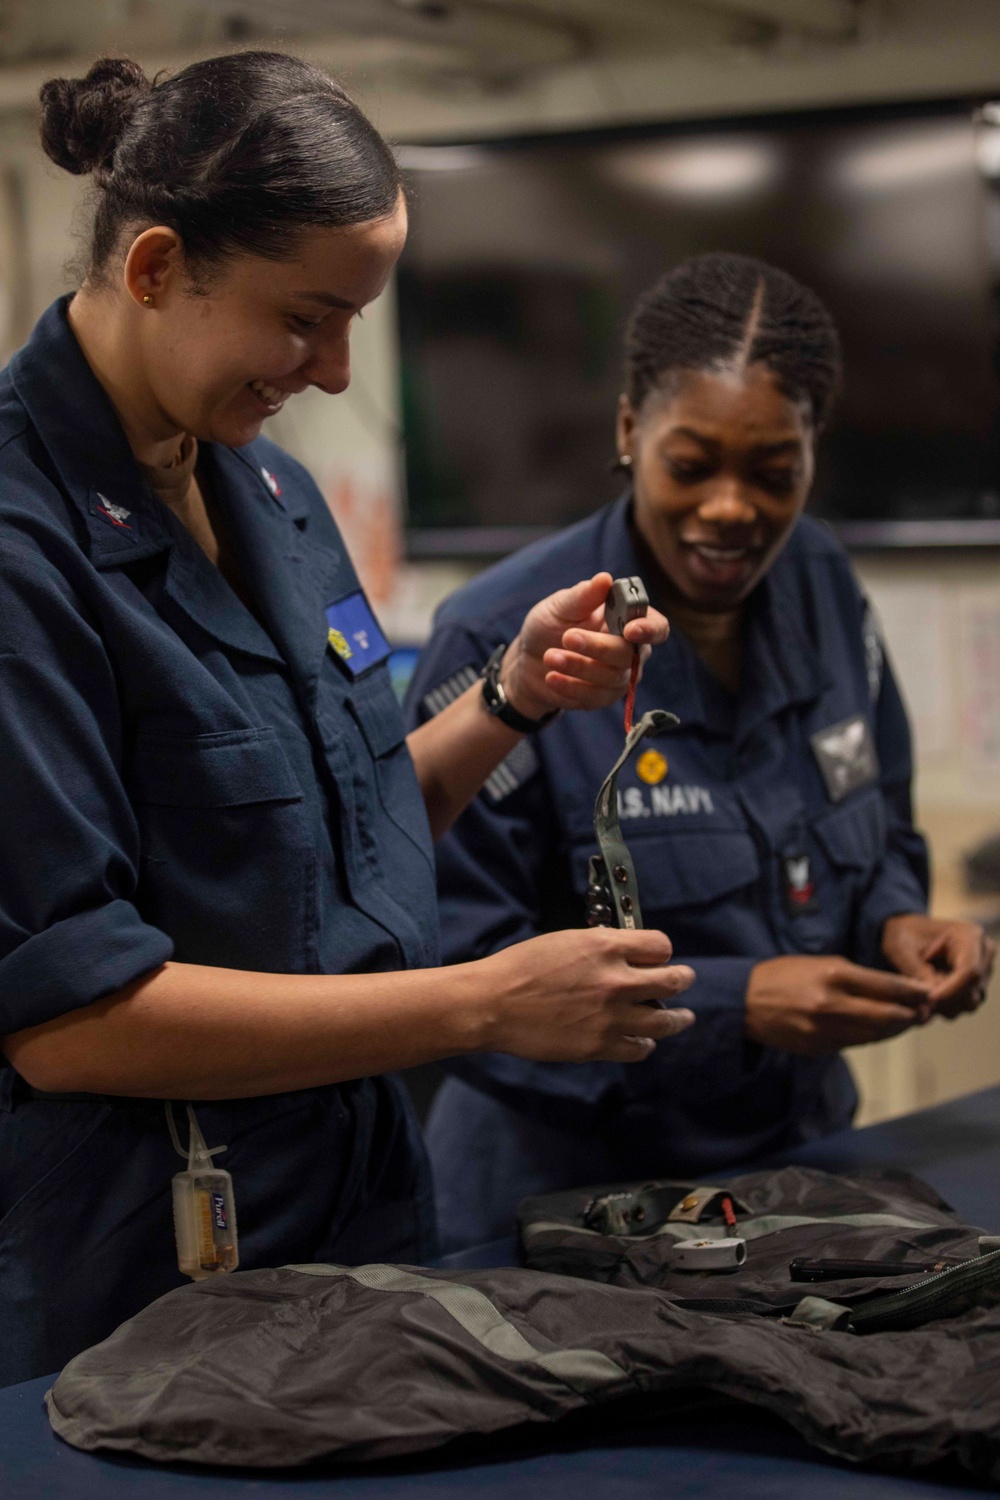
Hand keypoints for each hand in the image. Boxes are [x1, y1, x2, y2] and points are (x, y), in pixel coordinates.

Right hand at [475, 926, 694, 1063]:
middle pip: (673, 981)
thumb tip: (626, 953)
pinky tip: (644, 1040)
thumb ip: (602, 946)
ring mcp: (611, 1017)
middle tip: (685, 980)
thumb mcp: (566, 941)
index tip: (658, 956)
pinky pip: (639, 1048)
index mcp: (606, 947)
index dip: (661, 950)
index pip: (661, 945)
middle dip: (682, 979)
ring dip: (678, 1018)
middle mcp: (616, 981)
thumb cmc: (522, 967)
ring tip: (684, 1018)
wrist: (493, 1005)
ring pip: (666, 1020)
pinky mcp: (599, 1046)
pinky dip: (646, 1043)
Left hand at [500, 572, 667, 719]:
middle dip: (598, 647)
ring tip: (549, 657)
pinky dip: (571, 687)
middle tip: (567, 637)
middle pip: (630, 654)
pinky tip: (551, 678)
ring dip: (579, 667)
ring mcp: (618, 677)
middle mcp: (631, 650)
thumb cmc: (550, 625)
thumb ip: (583, 596)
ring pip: (611, 678)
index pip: (657, 627)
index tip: (629, 629)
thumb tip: (604, 579)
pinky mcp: (602, 697)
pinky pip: (595, 697)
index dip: (649, 629)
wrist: (528, 659)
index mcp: (628, 620)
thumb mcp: (560, 606)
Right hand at [745, 954, 932, 1056]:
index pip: (888, 987)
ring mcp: (824, 1030)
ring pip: (874, 1036)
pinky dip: (868, 1038)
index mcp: (834, 975)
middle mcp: (831, 1004)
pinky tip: (874, 1031)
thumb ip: (857, 977)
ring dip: (893, 1031)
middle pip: (887, 1017)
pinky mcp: (818, 1048)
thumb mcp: (822, 963)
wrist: (744, 1001)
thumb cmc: (785, 976)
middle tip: (922, 1014)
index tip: (928, 995)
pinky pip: (853, 1044)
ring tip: (903, 1023)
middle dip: (910, 1016)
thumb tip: (893, 991)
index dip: (913, 993)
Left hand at [882, 913, 995, 1019]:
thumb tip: (932, 998)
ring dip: (944, 1005)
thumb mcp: (903, 949)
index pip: (970, 971)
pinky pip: (964, 1005)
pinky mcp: (976, 986)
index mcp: (969, 936)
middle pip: (972, 991)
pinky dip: (945, 1005)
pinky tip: (927, 994)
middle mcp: (983, 954)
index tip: (929, 998)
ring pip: (969, 1003)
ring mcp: (983, 971)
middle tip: (917, 996)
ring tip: (920, 991)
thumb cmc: (904, 935)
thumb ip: (918, 972)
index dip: (951, 990)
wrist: (909, 933)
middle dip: (945, 1000)